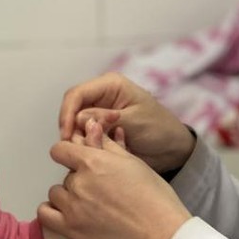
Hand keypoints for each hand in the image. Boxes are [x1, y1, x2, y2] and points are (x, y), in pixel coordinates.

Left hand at [40, 120, 191, 238]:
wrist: (160, 233)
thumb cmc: (153, 198)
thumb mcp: (133, 163)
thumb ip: (107, 145)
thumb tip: (91, 126)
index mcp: (94, 162)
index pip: (61, 150)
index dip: (70, 153)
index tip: (78, 160)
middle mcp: (80, 183)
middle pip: (66, 174)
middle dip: (80, 178)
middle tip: (101, 189)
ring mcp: (73, 207)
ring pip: (56, 192)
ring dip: (68, 196)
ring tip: (90, 204)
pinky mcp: (71, 229)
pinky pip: (45, 214)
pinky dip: (53, 211)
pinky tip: (69, 213)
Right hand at [58, 72, 195, 172]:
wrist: (172, 148)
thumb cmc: (160, 128)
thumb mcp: (134, 121)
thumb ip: (106, 118)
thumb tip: (78, 118)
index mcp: (110, 85)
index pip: (77, 93)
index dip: (67, 113)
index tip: (67, 134)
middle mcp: (101, 96)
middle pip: (72, 108)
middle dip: (70, 127)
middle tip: (75, 147)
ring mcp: (99, 113)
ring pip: (75, 124)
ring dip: (77, 138)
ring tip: (86, 151)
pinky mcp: (100, 129)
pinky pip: (84, 135)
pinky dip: (85, 144)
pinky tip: (93, 153)